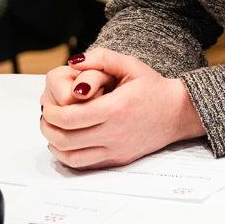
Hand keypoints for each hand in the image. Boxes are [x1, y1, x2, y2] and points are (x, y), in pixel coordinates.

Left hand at [38, 49, 205, 168]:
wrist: (178, 112)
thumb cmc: (153, 88)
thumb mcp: (131, 65)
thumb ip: (101, 58)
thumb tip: (72, 62)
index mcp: (117, 108)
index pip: (70, 118)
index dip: (51, 113)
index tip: (48, 105)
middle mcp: (116, 133)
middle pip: (66, 139)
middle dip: (48, 127)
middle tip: (46, 115)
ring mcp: (117, 150)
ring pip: (71, 156)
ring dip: (54, 143)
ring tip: (52, 129)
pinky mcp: (118, 160)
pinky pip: (83, 165)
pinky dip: (67, 156)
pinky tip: (65, 143)